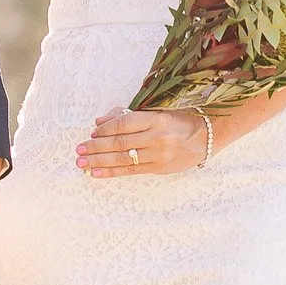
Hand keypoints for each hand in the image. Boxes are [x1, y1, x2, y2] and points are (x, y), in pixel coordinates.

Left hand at [77, 103, 213, 181]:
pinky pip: (131, 171)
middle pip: (119, 143)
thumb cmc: (179, 121)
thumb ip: (128, 116)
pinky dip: (111, 172)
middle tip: (79, 150)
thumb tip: (99, 123)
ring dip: (99, 161)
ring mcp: (158, 155)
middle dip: (96, 147)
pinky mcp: (158, 168)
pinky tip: (97, 173)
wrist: (206, 138)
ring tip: (82, 162)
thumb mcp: (157, 112)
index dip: (104, 129)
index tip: (91, 133)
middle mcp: (156, 137)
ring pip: (122, 158)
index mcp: (155, 119)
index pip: (123, 124)